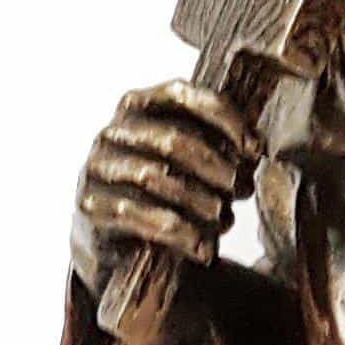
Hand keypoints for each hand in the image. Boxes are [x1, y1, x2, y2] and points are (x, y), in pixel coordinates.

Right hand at [68, 80, 261, 296]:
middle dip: (216, 166)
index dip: (223, 118)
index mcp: (138, 106)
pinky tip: (203, 249)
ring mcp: (97, 167)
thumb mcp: (187, 162)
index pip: (181, 94)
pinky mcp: (91, 206)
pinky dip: (179, 234)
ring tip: (224, 220)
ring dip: (200, 201)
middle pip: (172, 139)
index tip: (254, 149)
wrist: (116, 243)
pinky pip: (138, 215)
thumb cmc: (162, 194)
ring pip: (155, 177)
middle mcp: (113, 131)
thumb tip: (254, 151)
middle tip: (240, 189)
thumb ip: (216, 146)